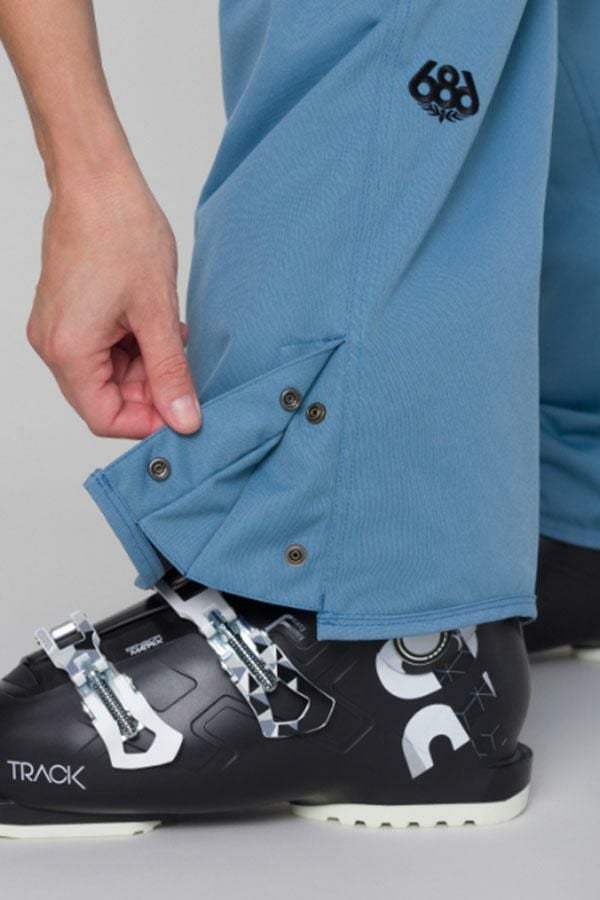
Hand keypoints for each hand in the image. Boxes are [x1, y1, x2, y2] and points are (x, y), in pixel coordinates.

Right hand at [27, 170, 200, 438]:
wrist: (96, 180)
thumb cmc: (120, 232)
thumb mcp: (157, 312)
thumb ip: (170, 373)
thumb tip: (183, 419)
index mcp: (69, 350)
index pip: (105, 418)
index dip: (147, 422)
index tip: (182, 412)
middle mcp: (53, 344)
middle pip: (105, 397)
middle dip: (150, 389)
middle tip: (185, 367)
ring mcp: (57, 328)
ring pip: (106, 374)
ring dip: (144, 365)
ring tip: (172, 336)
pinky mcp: (66, 314)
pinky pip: (100, 349)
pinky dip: (132, 346)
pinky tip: (156, 325)